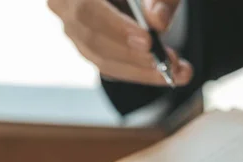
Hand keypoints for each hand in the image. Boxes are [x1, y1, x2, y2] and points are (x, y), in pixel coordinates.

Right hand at [48, 0, 192, 85]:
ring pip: (102, 60)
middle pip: (94, 39)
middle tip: (170, 62)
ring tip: (177, 71)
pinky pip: (110, 67)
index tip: (148, 41)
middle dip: (135, 55)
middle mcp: (65, 6)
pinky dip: (139, 73)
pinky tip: (165, 74)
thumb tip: (158, 21)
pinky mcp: (88, 49)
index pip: (87, 9)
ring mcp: (73, 31)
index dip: (117, 27)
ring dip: (142, 70)